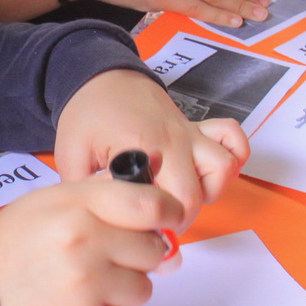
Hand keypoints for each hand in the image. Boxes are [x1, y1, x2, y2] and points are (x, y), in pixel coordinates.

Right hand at [0, 178, 178, 305]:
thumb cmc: (10, 246)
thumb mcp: (48, 201)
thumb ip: (100, 197)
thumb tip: (155, 211)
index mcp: (77, 205)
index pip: (148, 204)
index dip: (168, 213)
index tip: (168, 221)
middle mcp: (85, 241)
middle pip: (151, 250)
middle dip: (136, 257)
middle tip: (107, 259)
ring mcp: (86, 285)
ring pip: (143, 289)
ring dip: (122, 291)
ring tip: (88, 286)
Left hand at [53, 68, 248, 226]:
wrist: (102, 78)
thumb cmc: (88, 115)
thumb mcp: (71, 156)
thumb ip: (88, 191)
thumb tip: (109, 219)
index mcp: (138, 146)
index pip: (158, 202)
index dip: (149, 223)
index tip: (135, 226)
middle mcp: (171, 139)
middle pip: (193, 196)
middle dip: (177, 218)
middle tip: (156, 221)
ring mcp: (189, 133)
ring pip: (223, 168)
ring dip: (209, 191)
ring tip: (182, 196)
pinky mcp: (199, 129)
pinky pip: (234, 140)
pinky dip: (233, 158)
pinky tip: (209, 172)